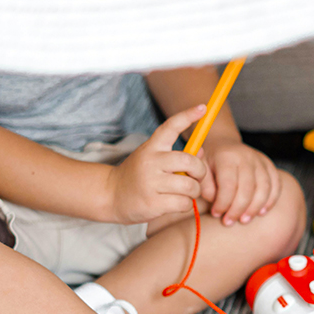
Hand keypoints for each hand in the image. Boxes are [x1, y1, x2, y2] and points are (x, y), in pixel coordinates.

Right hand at [104, 105, 215, 223]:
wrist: (110, 195)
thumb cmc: (138, 176)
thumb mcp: (153, 160)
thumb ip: (177, 156)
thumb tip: (200, 152)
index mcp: (152, 147)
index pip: (171, 127)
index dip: (188, 116)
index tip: (203, 108)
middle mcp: (151, 162)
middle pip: (189, 161)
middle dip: (200, 171)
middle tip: (196, 177)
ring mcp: (151, 182)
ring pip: (189, 185)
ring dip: (194, 191)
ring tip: (185, 193)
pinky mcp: (152, 203)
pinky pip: (183, 203)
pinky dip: (185, 205)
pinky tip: (175, 203)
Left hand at [205, 142, 281, 224]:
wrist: (223, 144)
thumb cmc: (210, 161)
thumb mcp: (201, 171)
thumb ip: (206, 187)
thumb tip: (217, 203)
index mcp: (227, 157)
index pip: (228, 185)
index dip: (223, 203)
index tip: (216, 213)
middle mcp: (246, 156)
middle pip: (247, 188)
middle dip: (238, 209)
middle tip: (229, 221)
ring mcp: (260, 160)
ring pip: (264, 188)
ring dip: (255, 208)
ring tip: (244, 220)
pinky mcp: (269, 165)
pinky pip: (276, 184)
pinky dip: (270, 200)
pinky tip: (261, 212)